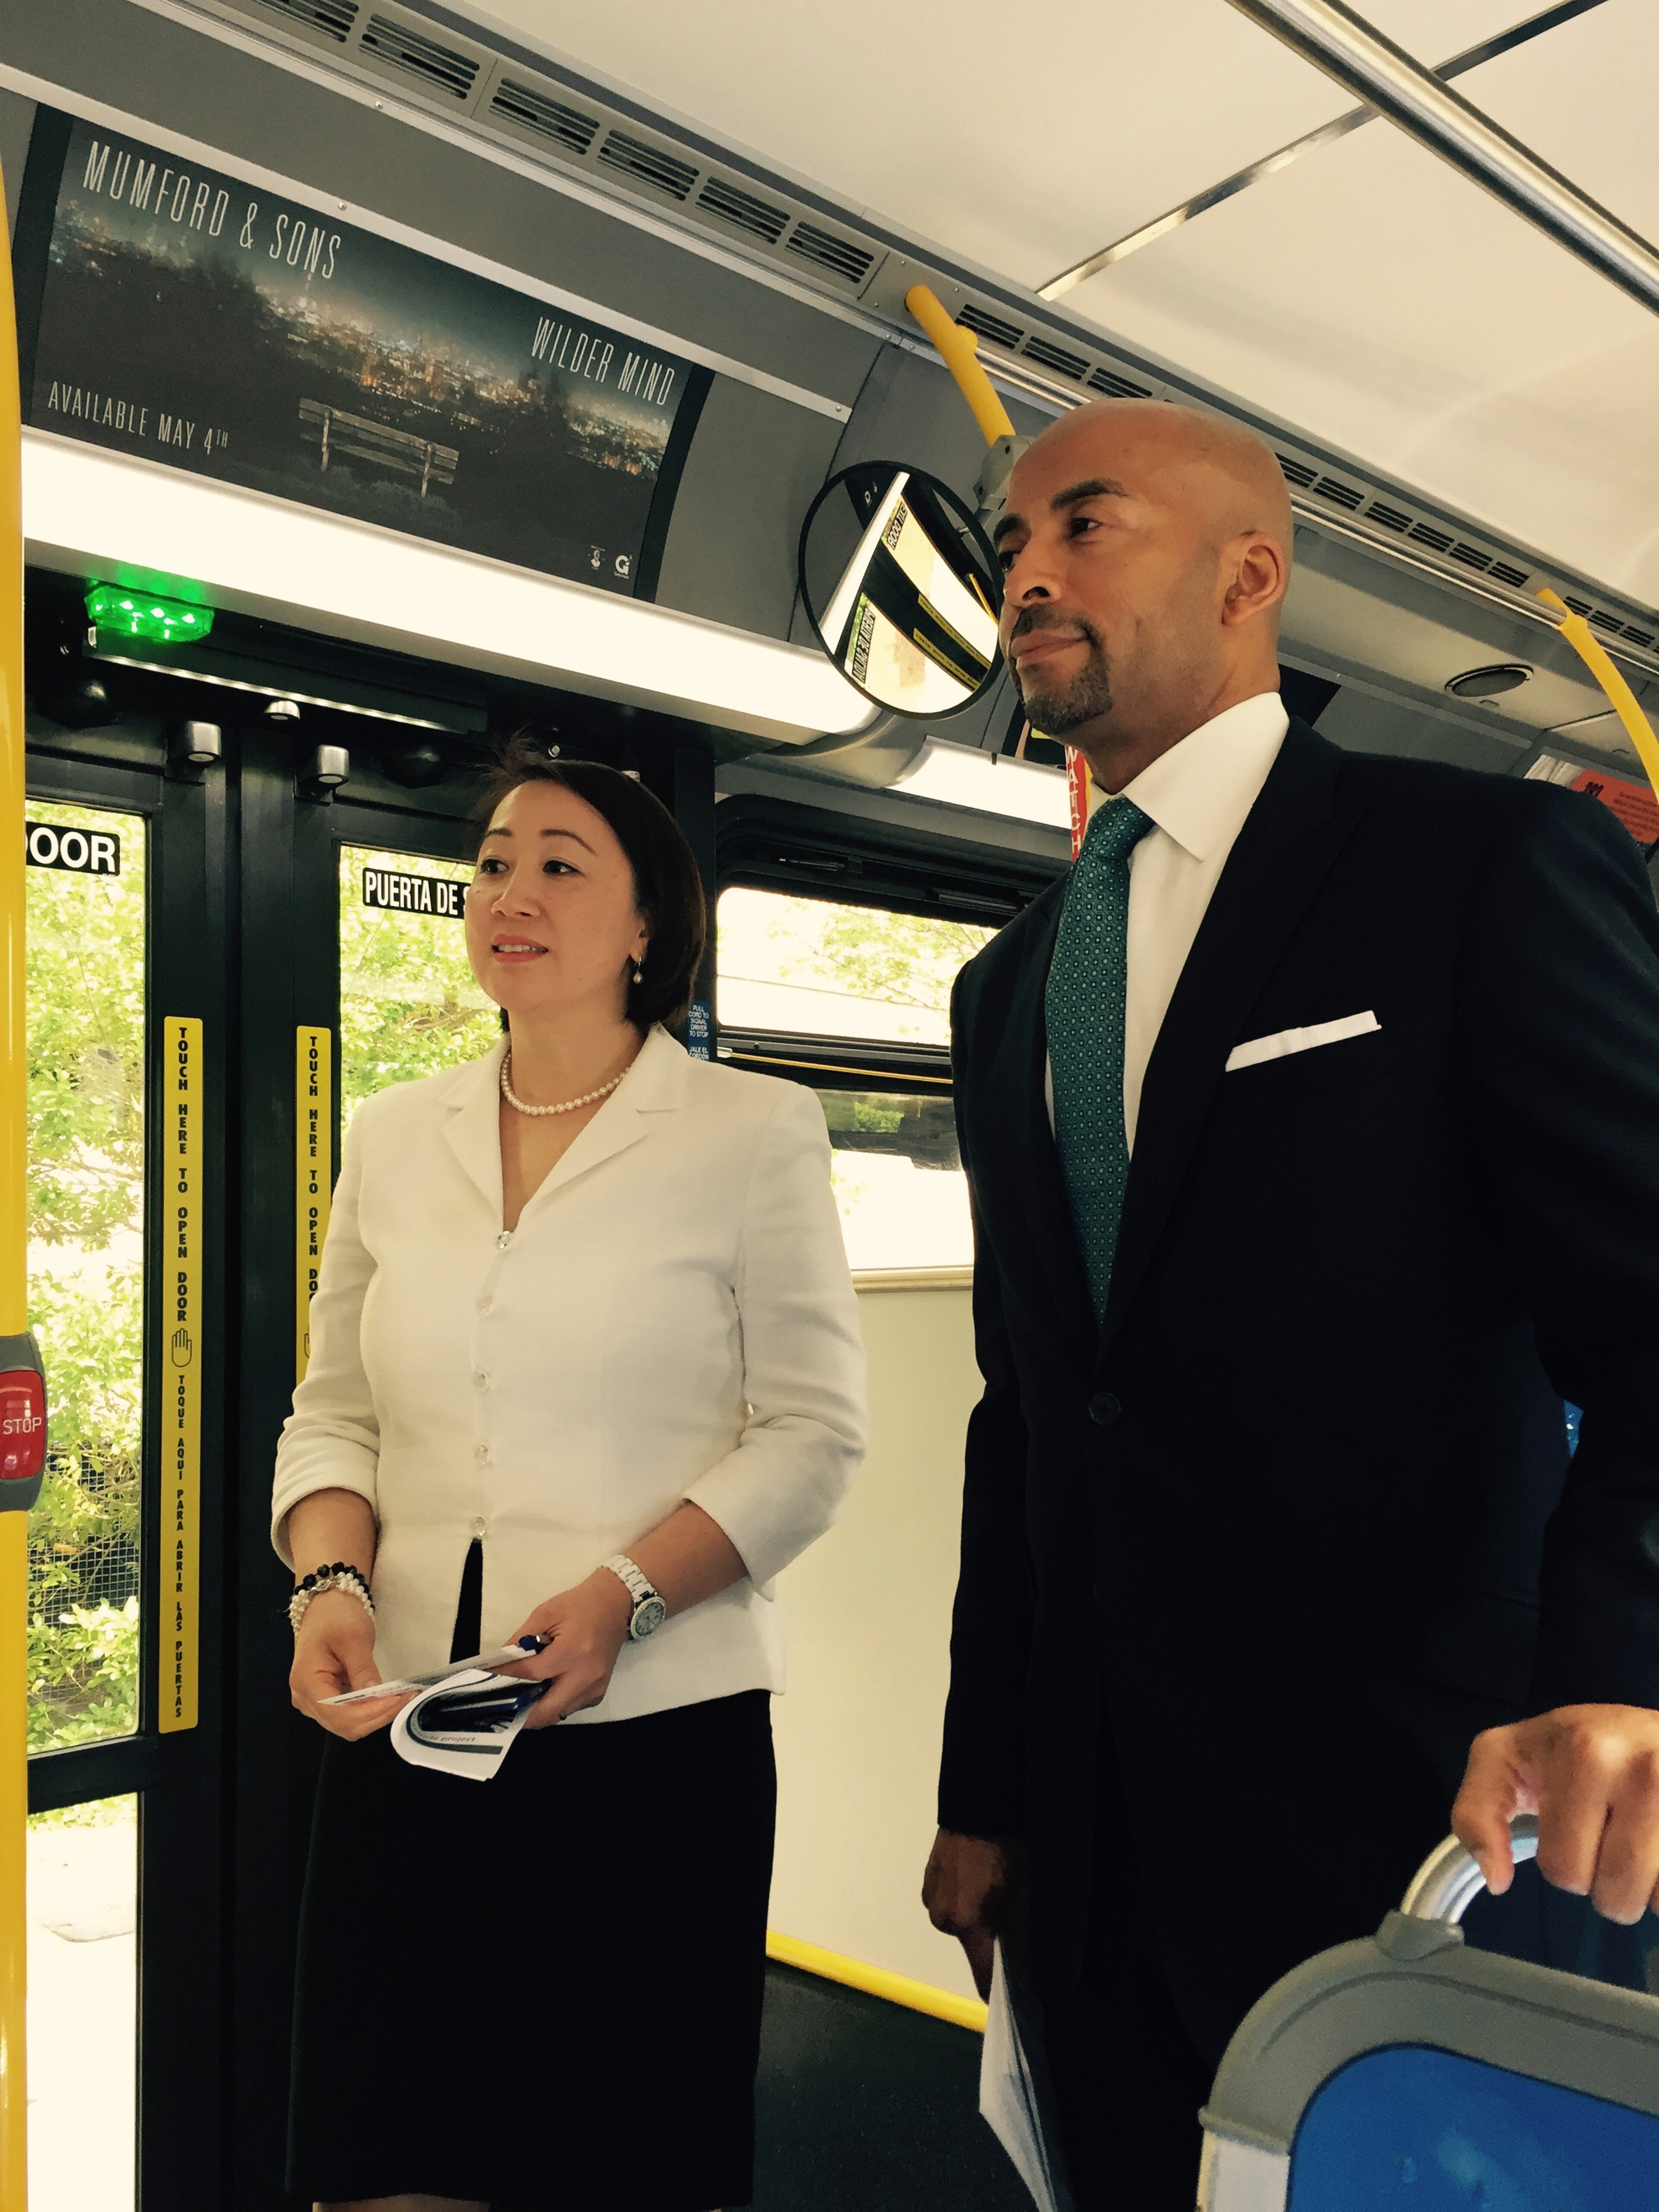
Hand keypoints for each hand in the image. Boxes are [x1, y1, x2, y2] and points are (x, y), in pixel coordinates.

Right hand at [289, 1588, 409, 1740]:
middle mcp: (305, 1698)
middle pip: (343, 1724)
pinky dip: (369, 1710)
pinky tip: (386, 1698)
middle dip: (376, 1716)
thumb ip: (363, 1670)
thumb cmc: (335, 1616)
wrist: (325, 1604)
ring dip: (375, 1715)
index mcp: (307, 1682)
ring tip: (400, 1698)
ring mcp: (313, 1700)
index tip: (397, 1699)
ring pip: (346, 1723)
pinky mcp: (325, 1697)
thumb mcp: (353, 1638)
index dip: (370, 1712)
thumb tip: (377, 1695)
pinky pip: (347, 1713)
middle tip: (405, 1699)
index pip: (338, 1714)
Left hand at [497, 1570, 633, 1728]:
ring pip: (558, 1713)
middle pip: (546, 1710)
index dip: (507, 1677)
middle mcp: (586, 1675)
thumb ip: (521, 1640)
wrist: (616, 1603)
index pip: (531, 1674)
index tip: (486, 1679)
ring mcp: (595, 1687)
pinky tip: (542, 1692)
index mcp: (572, 1651)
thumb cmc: (579, 1605)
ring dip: (536, 1711)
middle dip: (520, 1713)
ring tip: (518, 1700)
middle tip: (501, 1707)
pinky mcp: (599, 1692)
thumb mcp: (545, 1614)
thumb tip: (499, 1663)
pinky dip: (553, 1704)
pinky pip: (570, 1708)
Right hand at [922, 1828, 1022, 1999]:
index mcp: (966, 1924)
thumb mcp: (1026, 1894)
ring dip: (978, 1918)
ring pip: (961, 1925)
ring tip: (996, 1888)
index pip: (983, 1978)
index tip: (1022, 1989)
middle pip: (973, 1948)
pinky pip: (949, 1904)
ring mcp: (930, 1898)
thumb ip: (1025, 1942)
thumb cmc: (1008, 1847)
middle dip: (994, 1941)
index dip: (1003, 1989)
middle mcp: (942, 1919)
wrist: (978, 1800)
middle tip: (1015, 1912)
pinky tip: (979, 1876)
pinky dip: (965, 1900)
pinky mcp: (927, 1880)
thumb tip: (1027, 1983)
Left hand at [1454, 1703, 1658, 1924]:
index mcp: (1585, 1751)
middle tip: (1610, 1832)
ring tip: (1639, 1839)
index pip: (1563, 1868)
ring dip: (1646, 1887)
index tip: (1570, 1825)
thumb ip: (1476, 1811)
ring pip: (1656, 1904)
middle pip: (1614, 1896)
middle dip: (1606, 1879)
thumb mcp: (1505, 1758)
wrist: (1650, 1731)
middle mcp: (1645, 1768)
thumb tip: (1496, 1879)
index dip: (1562, 1861)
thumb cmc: (1575, 1746)